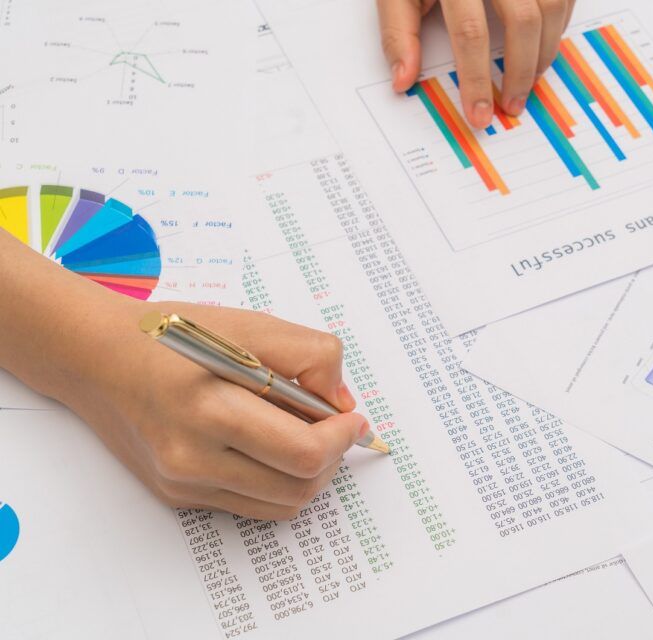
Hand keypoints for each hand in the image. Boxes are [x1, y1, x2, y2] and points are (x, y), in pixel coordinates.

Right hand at [73, 301, 370, 519]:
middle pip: (299, 487)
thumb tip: (341, 403)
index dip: (342, 438)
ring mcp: (184, 484)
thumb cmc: (171, 335)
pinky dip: (277, 481)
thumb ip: (309, 356)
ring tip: (306, 435)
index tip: (353, 419)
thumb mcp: (249, 325)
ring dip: (309, 475)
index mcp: (210, 409)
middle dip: (332, 458)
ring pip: (280, 505)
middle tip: (335, 427)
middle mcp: (193, 458)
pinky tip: (271, 446)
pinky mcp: (179, 497)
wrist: (96, 359)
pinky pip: (252, 505)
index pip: (304, 452)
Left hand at [378, 0, 575, 128]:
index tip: (479, 115)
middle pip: (523, 22)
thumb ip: (398, 31)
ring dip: (544, 52)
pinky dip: (557, 24)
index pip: (470, 33)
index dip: (476, 80)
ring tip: (528, 80)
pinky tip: (541, 45)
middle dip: (520, 72)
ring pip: (551, 6)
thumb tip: (402, 81)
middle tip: (512, 105)